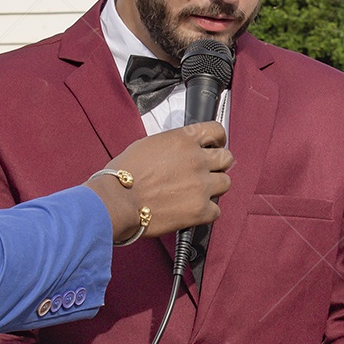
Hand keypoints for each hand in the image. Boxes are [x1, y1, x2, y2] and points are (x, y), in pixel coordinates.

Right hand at [84, 122, 232, 242]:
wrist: (116, 201)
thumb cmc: (122, 174)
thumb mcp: (148, 145)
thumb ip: (173, 146)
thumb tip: (183, 151)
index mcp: (183, 140)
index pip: (216, 131)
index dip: (217, 140)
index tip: (214, 147)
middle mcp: (197, 159)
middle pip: (227, 158)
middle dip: (218, 165)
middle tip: (205, 173)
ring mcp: (201, 185)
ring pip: (225, 183)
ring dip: (213, 188)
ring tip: (196, 193)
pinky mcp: (201, 209)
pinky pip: (216, 210)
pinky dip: (206, 212)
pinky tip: (191, 211)